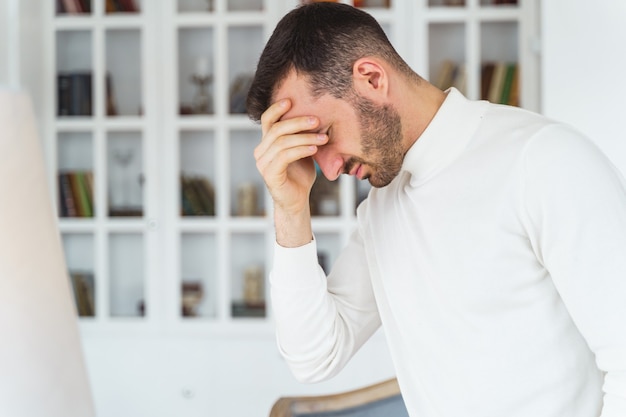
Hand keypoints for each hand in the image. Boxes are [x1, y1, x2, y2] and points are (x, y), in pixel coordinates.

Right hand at [254, 99, 327, 215]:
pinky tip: (314, 148)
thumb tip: (315, 116)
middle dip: (298, 122)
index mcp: (266, 144)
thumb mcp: (302, 151)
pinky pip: (285, 156)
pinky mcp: (270, 175)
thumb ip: (301, 136)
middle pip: (276, 129)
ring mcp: (263, 164)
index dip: (276, 109)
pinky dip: (301, 149)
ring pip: (282, 142)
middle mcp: (260, 152)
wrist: (296, 201)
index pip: (267, 121)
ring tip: (323, 137)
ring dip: (305, 137)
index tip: (291, 100)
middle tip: (317, 120)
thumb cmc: (300, 175)